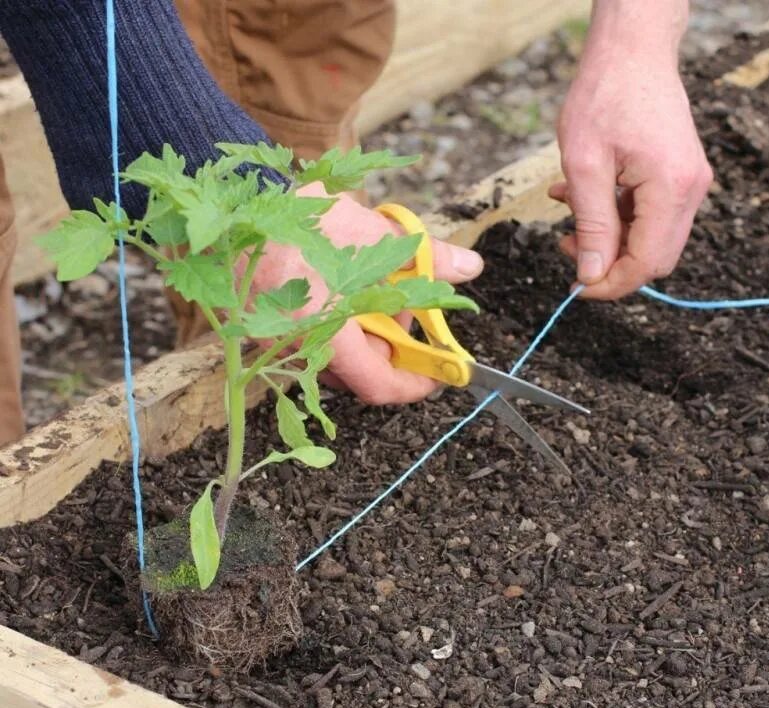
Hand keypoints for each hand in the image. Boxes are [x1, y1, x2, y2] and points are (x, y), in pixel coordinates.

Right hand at [247, 183, 483, 403]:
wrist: (238, 200)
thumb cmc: (302, 214)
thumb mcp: (372, 232)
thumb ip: (425, 256)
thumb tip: (469, 267)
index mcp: (323, 329)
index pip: (377, 383)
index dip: (415, 384)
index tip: (439, 371)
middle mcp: (296, 346)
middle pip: (360, 369)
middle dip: (390, 342)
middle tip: (400, 302)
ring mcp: (276, 342)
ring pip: (337, 357)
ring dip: (364, 330)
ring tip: (366, 283)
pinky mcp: (265, 331)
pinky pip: (313, 342)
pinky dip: (338, 323)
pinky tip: (339, 285)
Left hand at [550, 2, 711, 300]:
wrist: (631, 48)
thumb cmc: (604, 95)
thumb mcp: (584, 166)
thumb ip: (590, 225)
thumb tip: (590, 275)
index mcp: (671, 189)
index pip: (646, 263)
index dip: (611, 283)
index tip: (576, 287)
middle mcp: (690, 190)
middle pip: (653, 256)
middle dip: (608, 262)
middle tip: (568, 247)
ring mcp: (687, 182)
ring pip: (647, 236)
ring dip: (606, 235)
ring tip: (568, 210)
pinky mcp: (677, 174)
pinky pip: (646, 212)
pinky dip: (613, 213)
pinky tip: (579, 196)